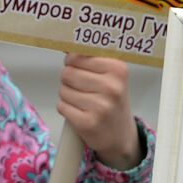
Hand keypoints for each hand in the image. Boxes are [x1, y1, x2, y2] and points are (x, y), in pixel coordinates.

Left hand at [56, 54, 141, 169]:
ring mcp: (100, 106)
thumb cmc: (113, 100)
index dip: (73, 61)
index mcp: (118, 70)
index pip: (77, 56)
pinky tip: (79, 112)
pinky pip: (62, 106)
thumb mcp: (112, 76)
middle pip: (68, 73)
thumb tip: (66, 46)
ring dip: (68, 95)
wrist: (121, 136)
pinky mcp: (87, 123)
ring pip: (63, 90)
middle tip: (83, 88)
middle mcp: (111, 87)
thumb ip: (92, 59)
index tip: (79, 66)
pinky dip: (66, 108)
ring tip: (83, 101)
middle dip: (69, 79)